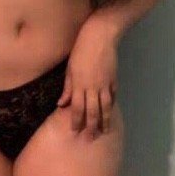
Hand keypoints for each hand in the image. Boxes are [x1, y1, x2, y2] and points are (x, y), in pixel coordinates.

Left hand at [56, 23, 117, 138]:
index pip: (77, 108)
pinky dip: (112, 106)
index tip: (74, 131)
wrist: (99, 37)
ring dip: (105, 121)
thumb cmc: (80, 51)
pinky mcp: (113, 79)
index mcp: (79, 84)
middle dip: (91, 126)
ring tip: (105, 131)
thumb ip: (67, 88)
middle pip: (92, 111)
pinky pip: (113, 96)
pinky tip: (111, 113)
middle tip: (90, 139)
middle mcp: (92, 87)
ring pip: (105, 107)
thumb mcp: (69, 69)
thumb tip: (61, 104)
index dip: (76, 121)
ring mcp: (105, 84)